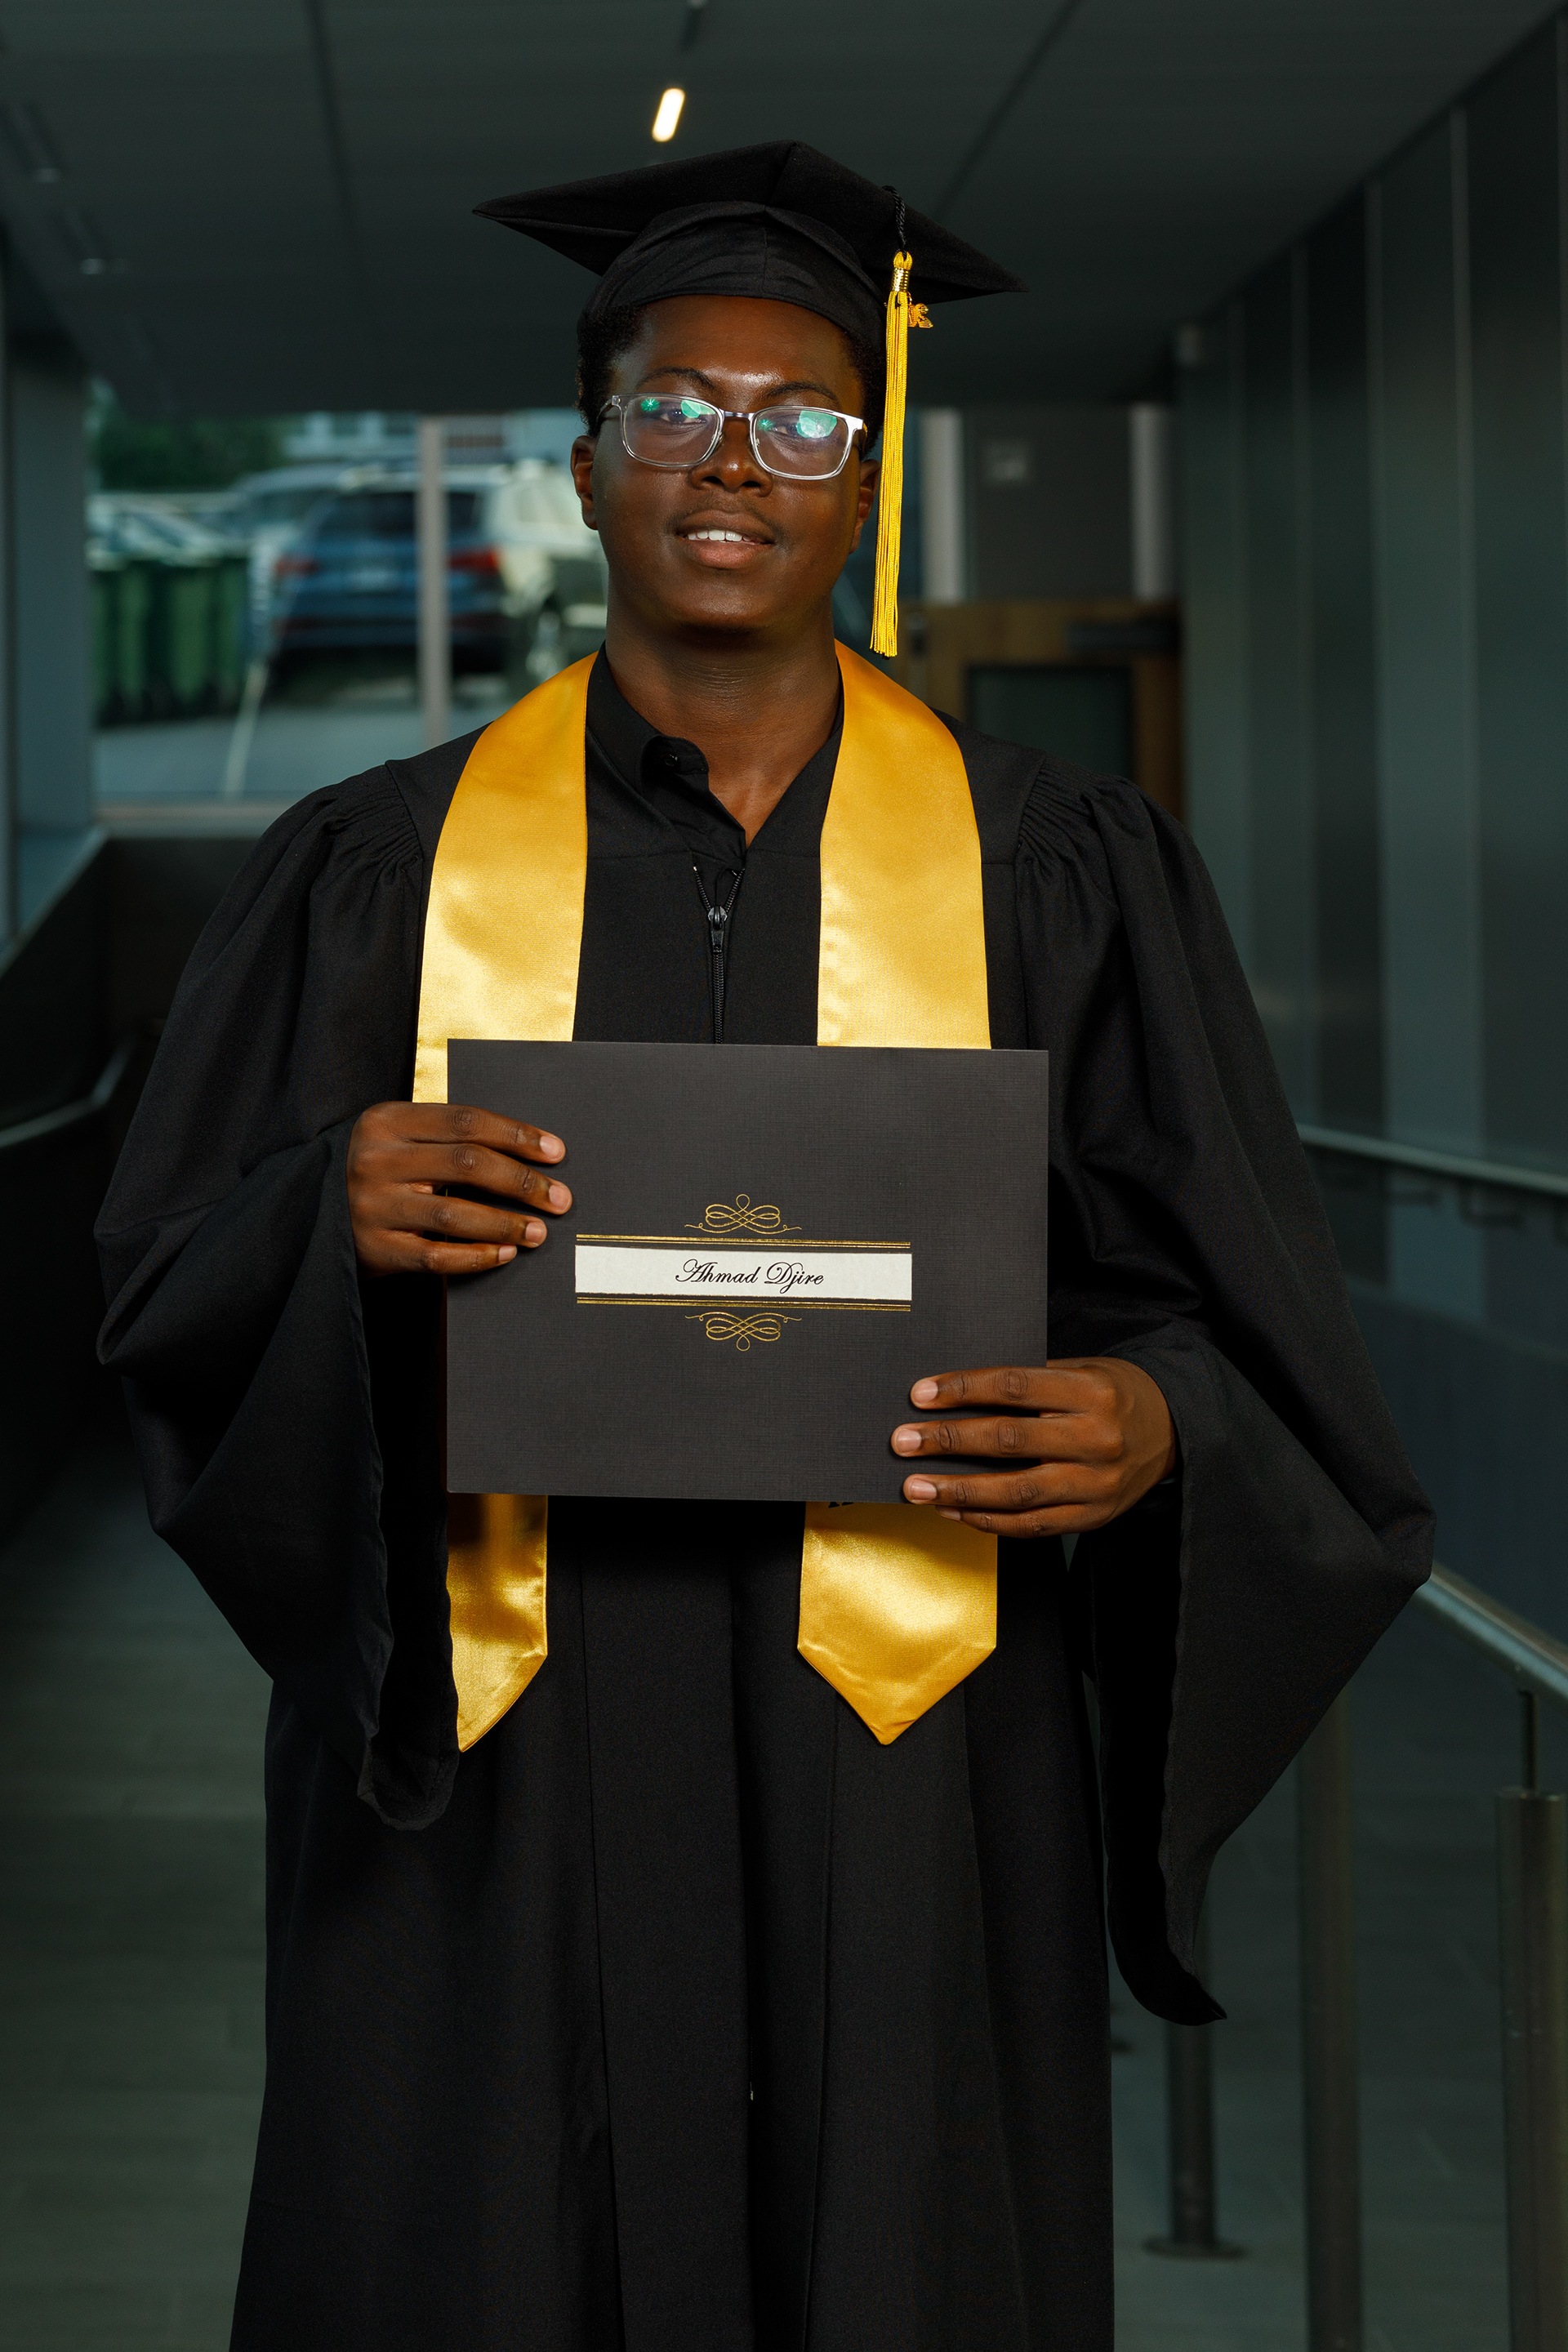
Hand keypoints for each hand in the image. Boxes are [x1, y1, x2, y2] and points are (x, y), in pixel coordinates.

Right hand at [347, 1101, 570, 1275]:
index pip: (465, 1121)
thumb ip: (444, 1138)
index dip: (516, 1135)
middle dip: (522, 1182)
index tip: (555, 1152)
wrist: (304, 1212)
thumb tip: (527, 1154)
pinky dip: (476, 1256)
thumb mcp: (395, 1138)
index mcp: (384, 1121)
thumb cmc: (372, 1171)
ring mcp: (370, 1206)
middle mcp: (374, 1160)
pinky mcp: (372, 1248)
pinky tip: (505, 1254)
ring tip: (539, 1232)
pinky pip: (436, 1256)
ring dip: (506, 1223)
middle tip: (560, 1198)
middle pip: (467, 1164)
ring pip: (455, 1213)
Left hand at [890, 1359, 1176, 1538]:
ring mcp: (1095, 1484)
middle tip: (903, 1441)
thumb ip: (1034, 1383)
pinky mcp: (1093, 1517)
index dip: (964, 1390)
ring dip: (959, 1491)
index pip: (1015, 1388)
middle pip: (1009, 1440)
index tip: (921, 1394)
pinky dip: (988, 1520)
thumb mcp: (1085, 1371)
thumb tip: (960, 1393)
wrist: (1176, 1432)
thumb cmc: (1117, 1395)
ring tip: (916, 1487)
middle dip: (948, 1442)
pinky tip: (954, 1510)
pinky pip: (1032, 1525)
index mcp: (1092, 1392)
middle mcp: (1096, 1439)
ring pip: (1016, 1492)